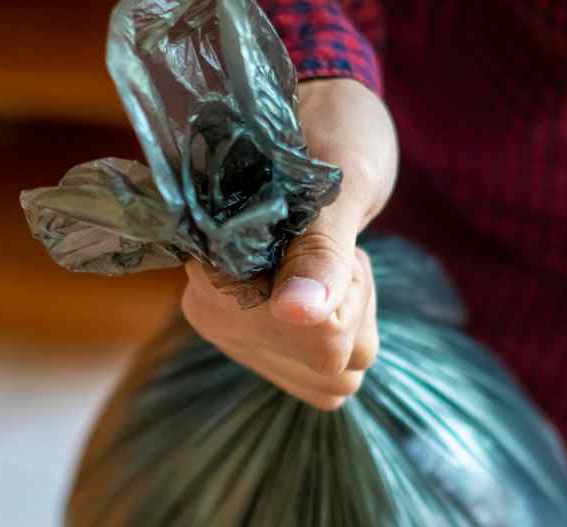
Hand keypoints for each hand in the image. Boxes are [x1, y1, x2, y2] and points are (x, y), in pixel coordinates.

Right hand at [181, 78, 398, 409]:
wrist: (321, 111)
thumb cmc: (332, 130)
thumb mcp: (340, 181)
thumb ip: (320, 250)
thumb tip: (297, 314)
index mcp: (215, 278)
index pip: (317, 343)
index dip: (346, 290)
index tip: (330, 228)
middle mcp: (215, 314)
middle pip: (329, 368)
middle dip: (351, 305)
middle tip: (334, 238)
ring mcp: (239, 333)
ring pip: (335, 377)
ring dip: (351, 313)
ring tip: (329, 250)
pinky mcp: (264, 340)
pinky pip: (330, 374)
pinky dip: (347, 326)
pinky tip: (327, 277)